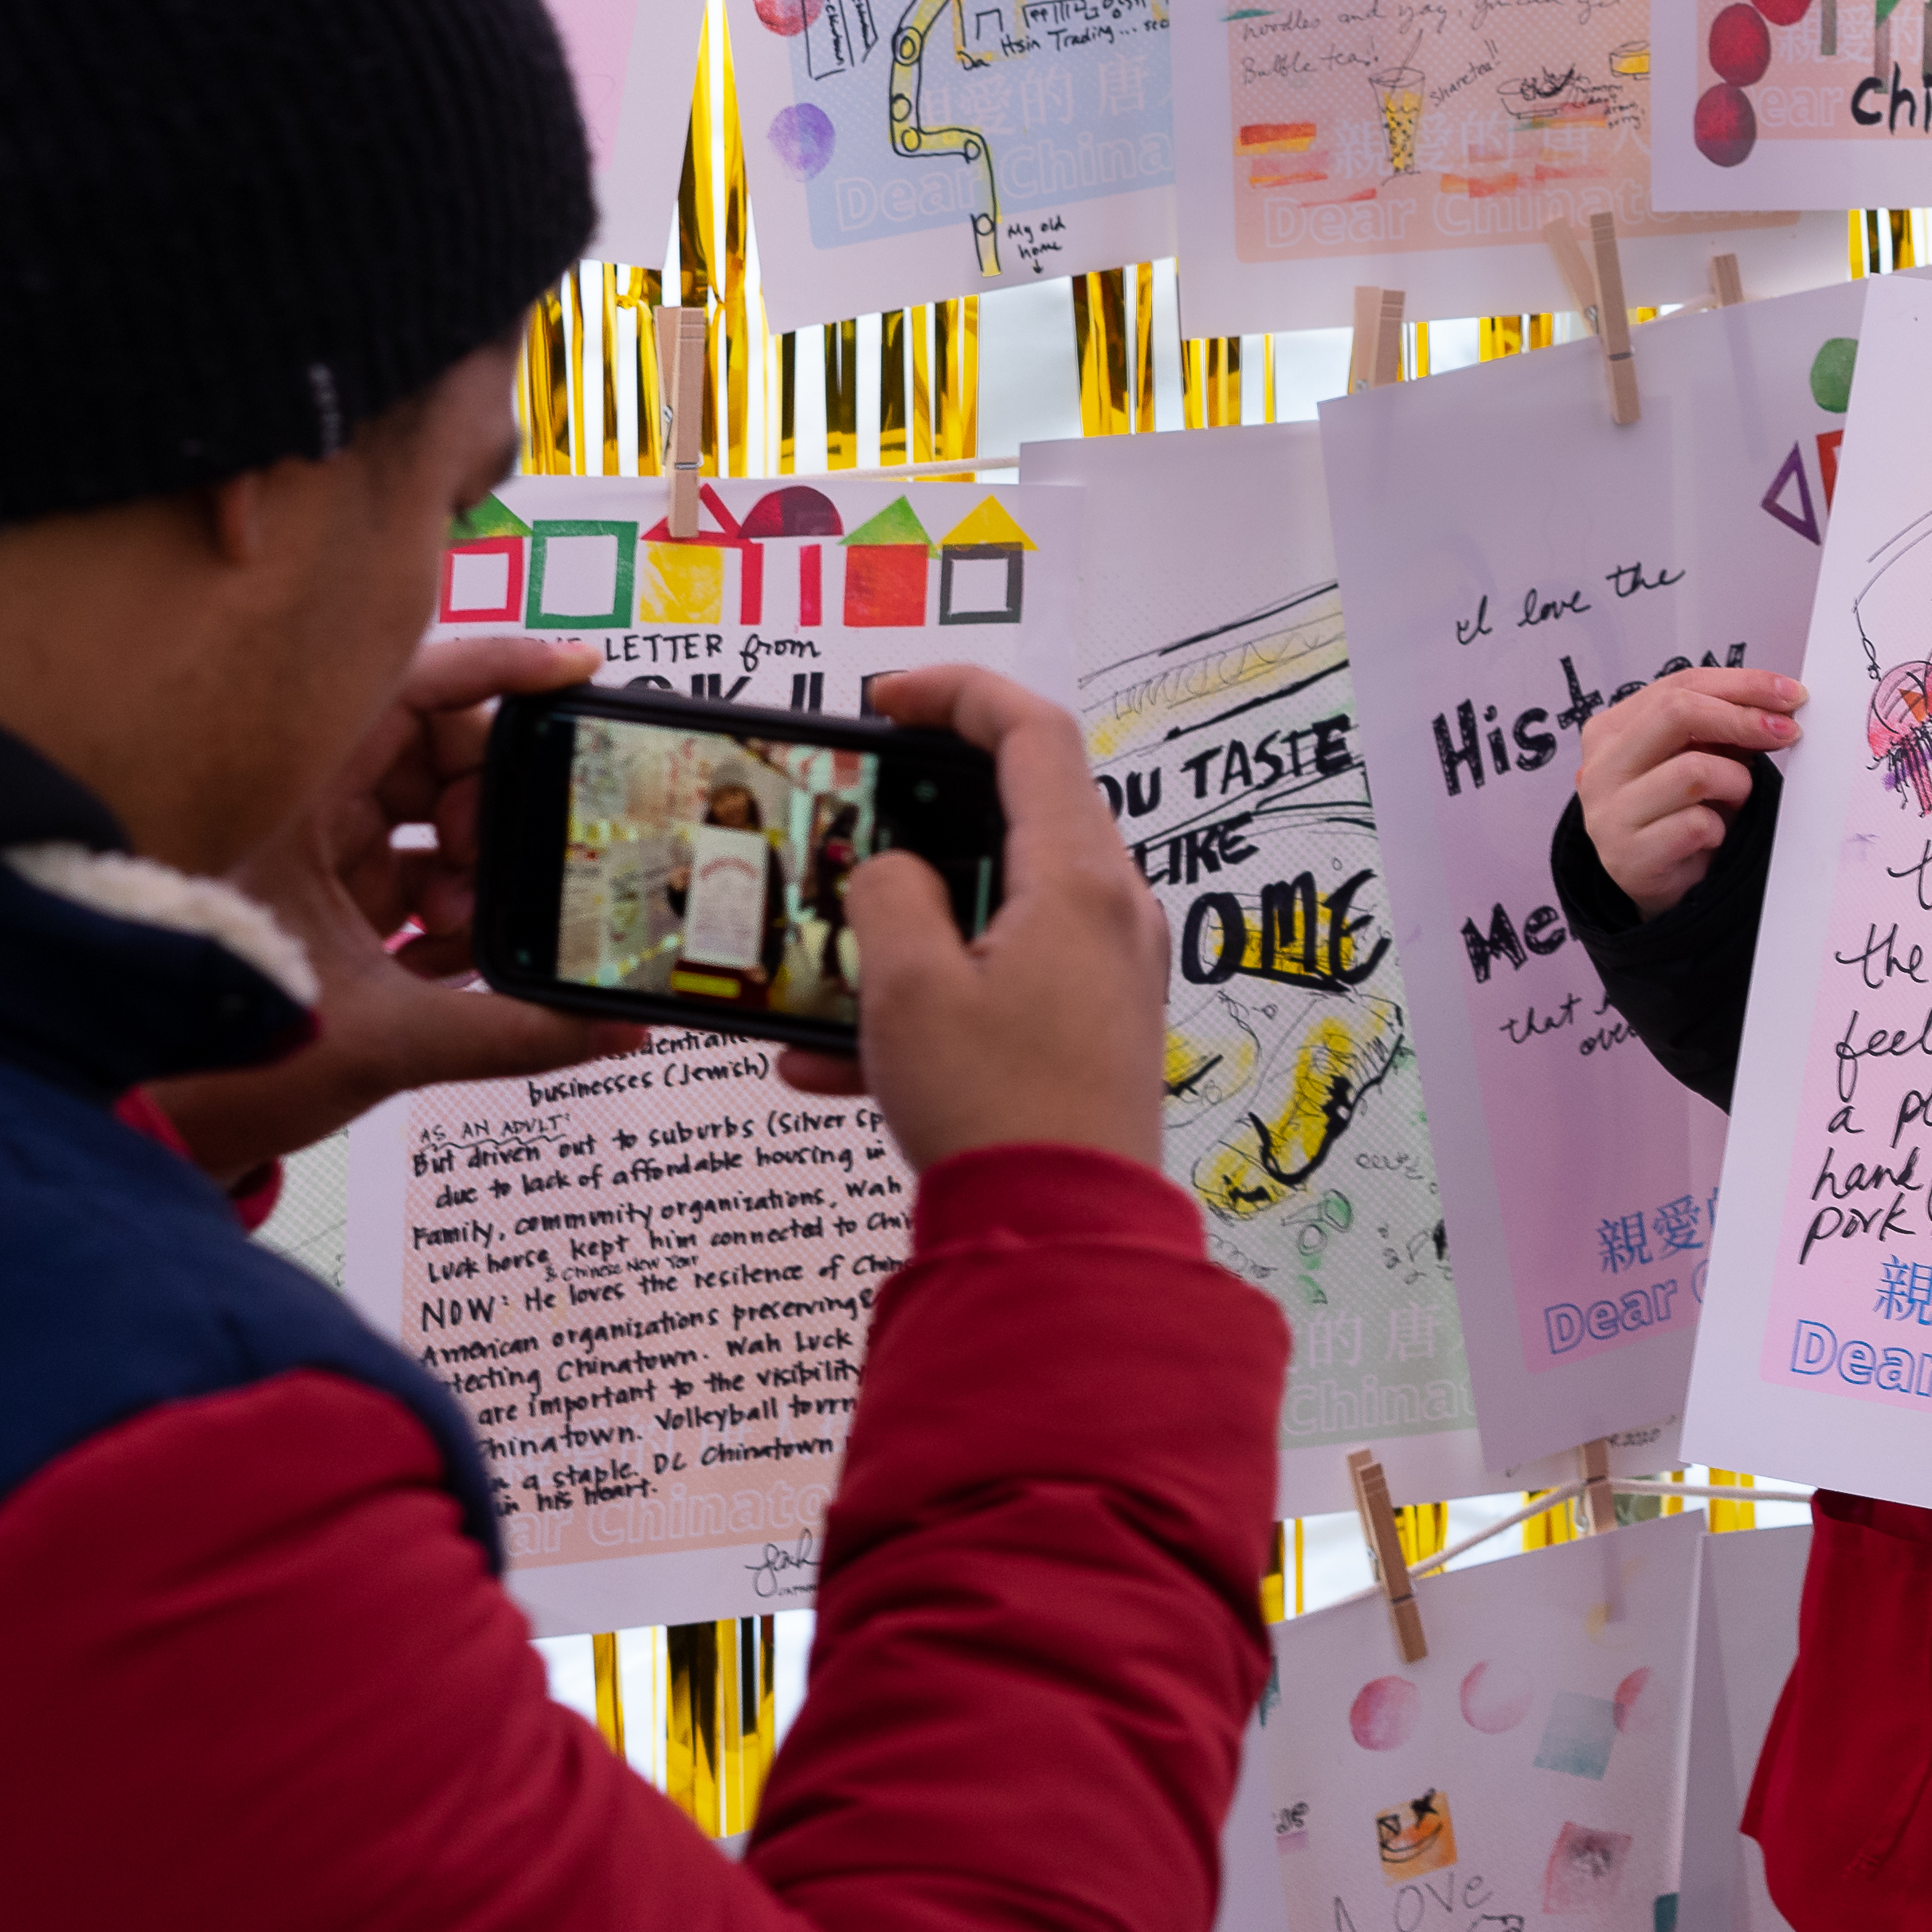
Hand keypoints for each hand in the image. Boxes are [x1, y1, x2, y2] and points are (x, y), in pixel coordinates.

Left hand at [144, 636, 644, 1184]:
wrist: (140, 1129)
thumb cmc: (216, 1065)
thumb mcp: (382, 1044)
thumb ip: (516, 1034)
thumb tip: (622, 1026)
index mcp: (294, 801)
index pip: (414, 689)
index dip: (502, 668)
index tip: (579, 677)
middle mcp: (302, 810)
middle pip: (434, 752)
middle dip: (494, 802)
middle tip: (519, 857)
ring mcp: (311, 856)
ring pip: (428, 820)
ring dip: (474, 870)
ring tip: (468, 932)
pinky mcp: (321, 904)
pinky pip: (412, 877)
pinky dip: (449, 914)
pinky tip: (454, 965)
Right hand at [773, 665, 1168, 1172]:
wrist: (1061, 1239)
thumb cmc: (995, 1110)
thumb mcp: (907, 990)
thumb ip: (887, 899)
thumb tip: (891, 871)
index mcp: (1078, 876)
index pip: (1032, 730)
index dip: (957, 692)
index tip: (885, 700)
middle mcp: (1112, 909)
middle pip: (1018, 812)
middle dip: (919, 814)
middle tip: (849, 819)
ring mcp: (1110, 968)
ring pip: (996, 907)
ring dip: (904, 933)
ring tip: (819, 971)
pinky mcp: (1093, 1024)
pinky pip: (1001, 982)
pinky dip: (926, 1001)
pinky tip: (827, 1063)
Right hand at [1575, 666, 1807, 917]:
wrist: (1661, 882)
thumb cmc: (1681, 812)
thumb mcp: (1699, 756)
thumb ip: (1724, 725)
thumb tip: (1779, 703)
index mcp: (1612, 729)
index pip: (1680, 684)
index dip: (1742, 684)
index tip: (1790, 694)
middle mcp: (1601, 766)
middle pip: (1677, 712)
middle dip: (1743, 718)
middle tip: (1786, 732)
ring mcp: (1609, 813)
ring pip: (1695, 771)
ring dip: (1735, 783)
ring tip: (1736, 800)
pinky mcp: (1628, 856)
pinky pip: (1696, 825)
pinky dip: (1720, 828)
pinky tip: (1714, 836)